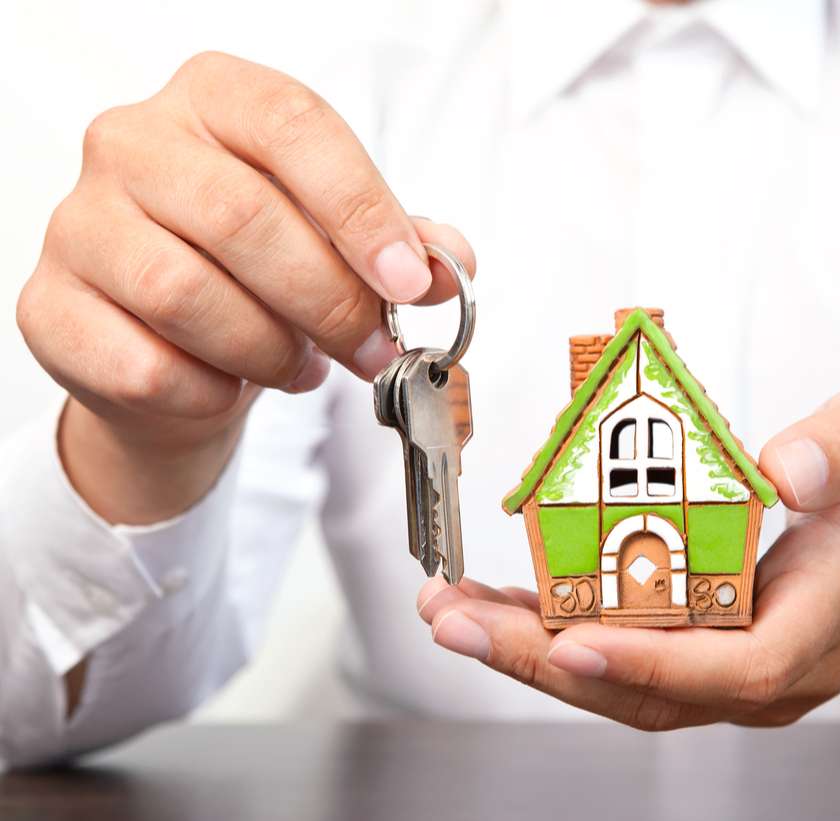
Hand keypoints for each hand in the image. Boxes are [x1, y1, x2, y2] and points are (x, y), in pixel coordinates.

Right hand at [16, 52, 474, 523]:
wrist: (172, 344)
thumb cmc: (260, 272)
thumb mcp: (338, 240)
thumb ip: (398, 245)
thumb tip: (448, 266)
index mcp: (215, 98)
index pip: (293, 126)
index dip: (361, 208)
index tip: (408, 281)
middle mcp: (132, 142)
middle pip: (241, 217)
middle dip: (328, 299)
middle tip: (374, 349)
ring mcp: (78, 223)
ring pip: (187, 294)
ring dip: (269, 349)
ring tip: (303, 366)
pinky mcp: (49, 308)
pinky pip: (145, 365)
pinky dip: (210, 392)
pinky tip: (231, 385)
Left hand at [416, 381, 839, 729]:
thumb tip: (787, 465)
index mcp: (826, 617)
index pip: (740, 668)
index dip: (656, 663)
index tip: (575, 642)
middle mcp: (773, 666)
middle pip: (653, 692)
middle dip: (547, 663)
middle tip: (457, 619)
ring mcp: (736, 667)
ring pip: (625, 684)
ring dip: (533, 652)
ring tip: (453, 608)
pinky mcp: (707, 650)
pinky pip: (626, 655)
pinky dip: (557, 633)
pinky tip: (501, 603)